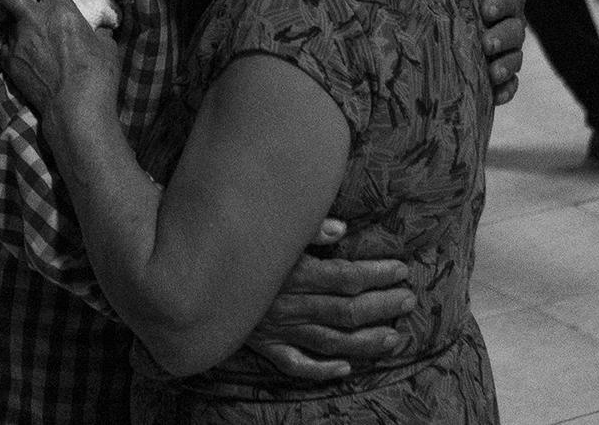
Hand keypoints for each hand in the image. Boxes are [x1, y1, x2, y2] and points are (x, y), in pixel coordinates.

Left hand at [0, 0, 120, 119]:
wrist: (75, 109)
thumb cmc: (97, 75)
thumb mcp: (106, 46)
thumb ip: (95, 31)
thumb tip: (95, 31)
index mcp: (60, 11)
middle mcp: (34, 21)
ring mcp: (17, 42)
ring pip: (12, 25)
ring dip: (20, 28)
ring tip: (32, 41)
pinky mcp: (9, 63)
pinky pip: (10, 49)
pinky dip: (16, 50)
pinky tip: (28, 60)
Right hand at [244, 216, 414, 379]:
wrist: (190, 280)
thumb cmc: (235, 245)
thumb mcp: (268, 229)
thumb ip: (306, 229)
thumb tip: (341, 230)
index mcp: (294, 273)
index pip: (347, 278)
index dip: (378, 275)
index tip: (402, 271)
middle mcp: (291, 304)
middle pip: (346, 310)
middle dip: (383, 306)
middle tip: (408, 300)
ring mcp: (279, 329)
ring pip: (331, 341)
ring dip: (366, 341)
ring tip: (394, 338)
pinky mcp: (266, 346)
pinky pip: (297, 364)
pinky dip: (323, 369)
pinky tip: (345, 369)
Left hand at [476, 0, 525, 105]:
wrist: (462, 9)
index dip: (501, 3)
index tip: (486, 9)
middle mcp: (514, 22)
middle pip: (515, 31)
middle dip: (503, 37)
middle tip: (486, 43)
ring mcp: (510, 48)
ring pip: (515, 58)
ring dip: (505, 66)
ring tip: (492, 72)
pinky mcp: (503, 71)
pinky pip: (511, 83)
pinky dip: (506, 90)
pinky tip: (496, 96)